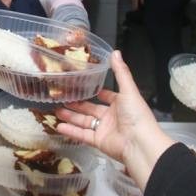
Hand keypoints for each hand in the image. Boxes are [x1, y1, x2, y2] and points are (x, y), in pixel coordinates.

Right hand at [55, 50, 174, 190]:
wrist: (139, 143)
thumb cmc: (136, 115)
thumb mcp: (128, 90)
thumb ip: (120, 72)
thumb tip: (115, 52)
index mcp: (120, 104)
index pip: (106, 96)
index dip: (95, 92)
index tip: (81, 85)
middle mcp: (111, 116)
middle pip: (90, 109)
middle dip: (76, 104)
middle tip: (61, 98)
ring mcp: (104, 130)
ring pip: (84, 121)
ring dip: (70, 116)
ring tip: (56, 110)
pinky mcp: (98, 142)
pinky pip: (82, 135)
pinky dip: (71, 131)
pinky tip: (58, 126)